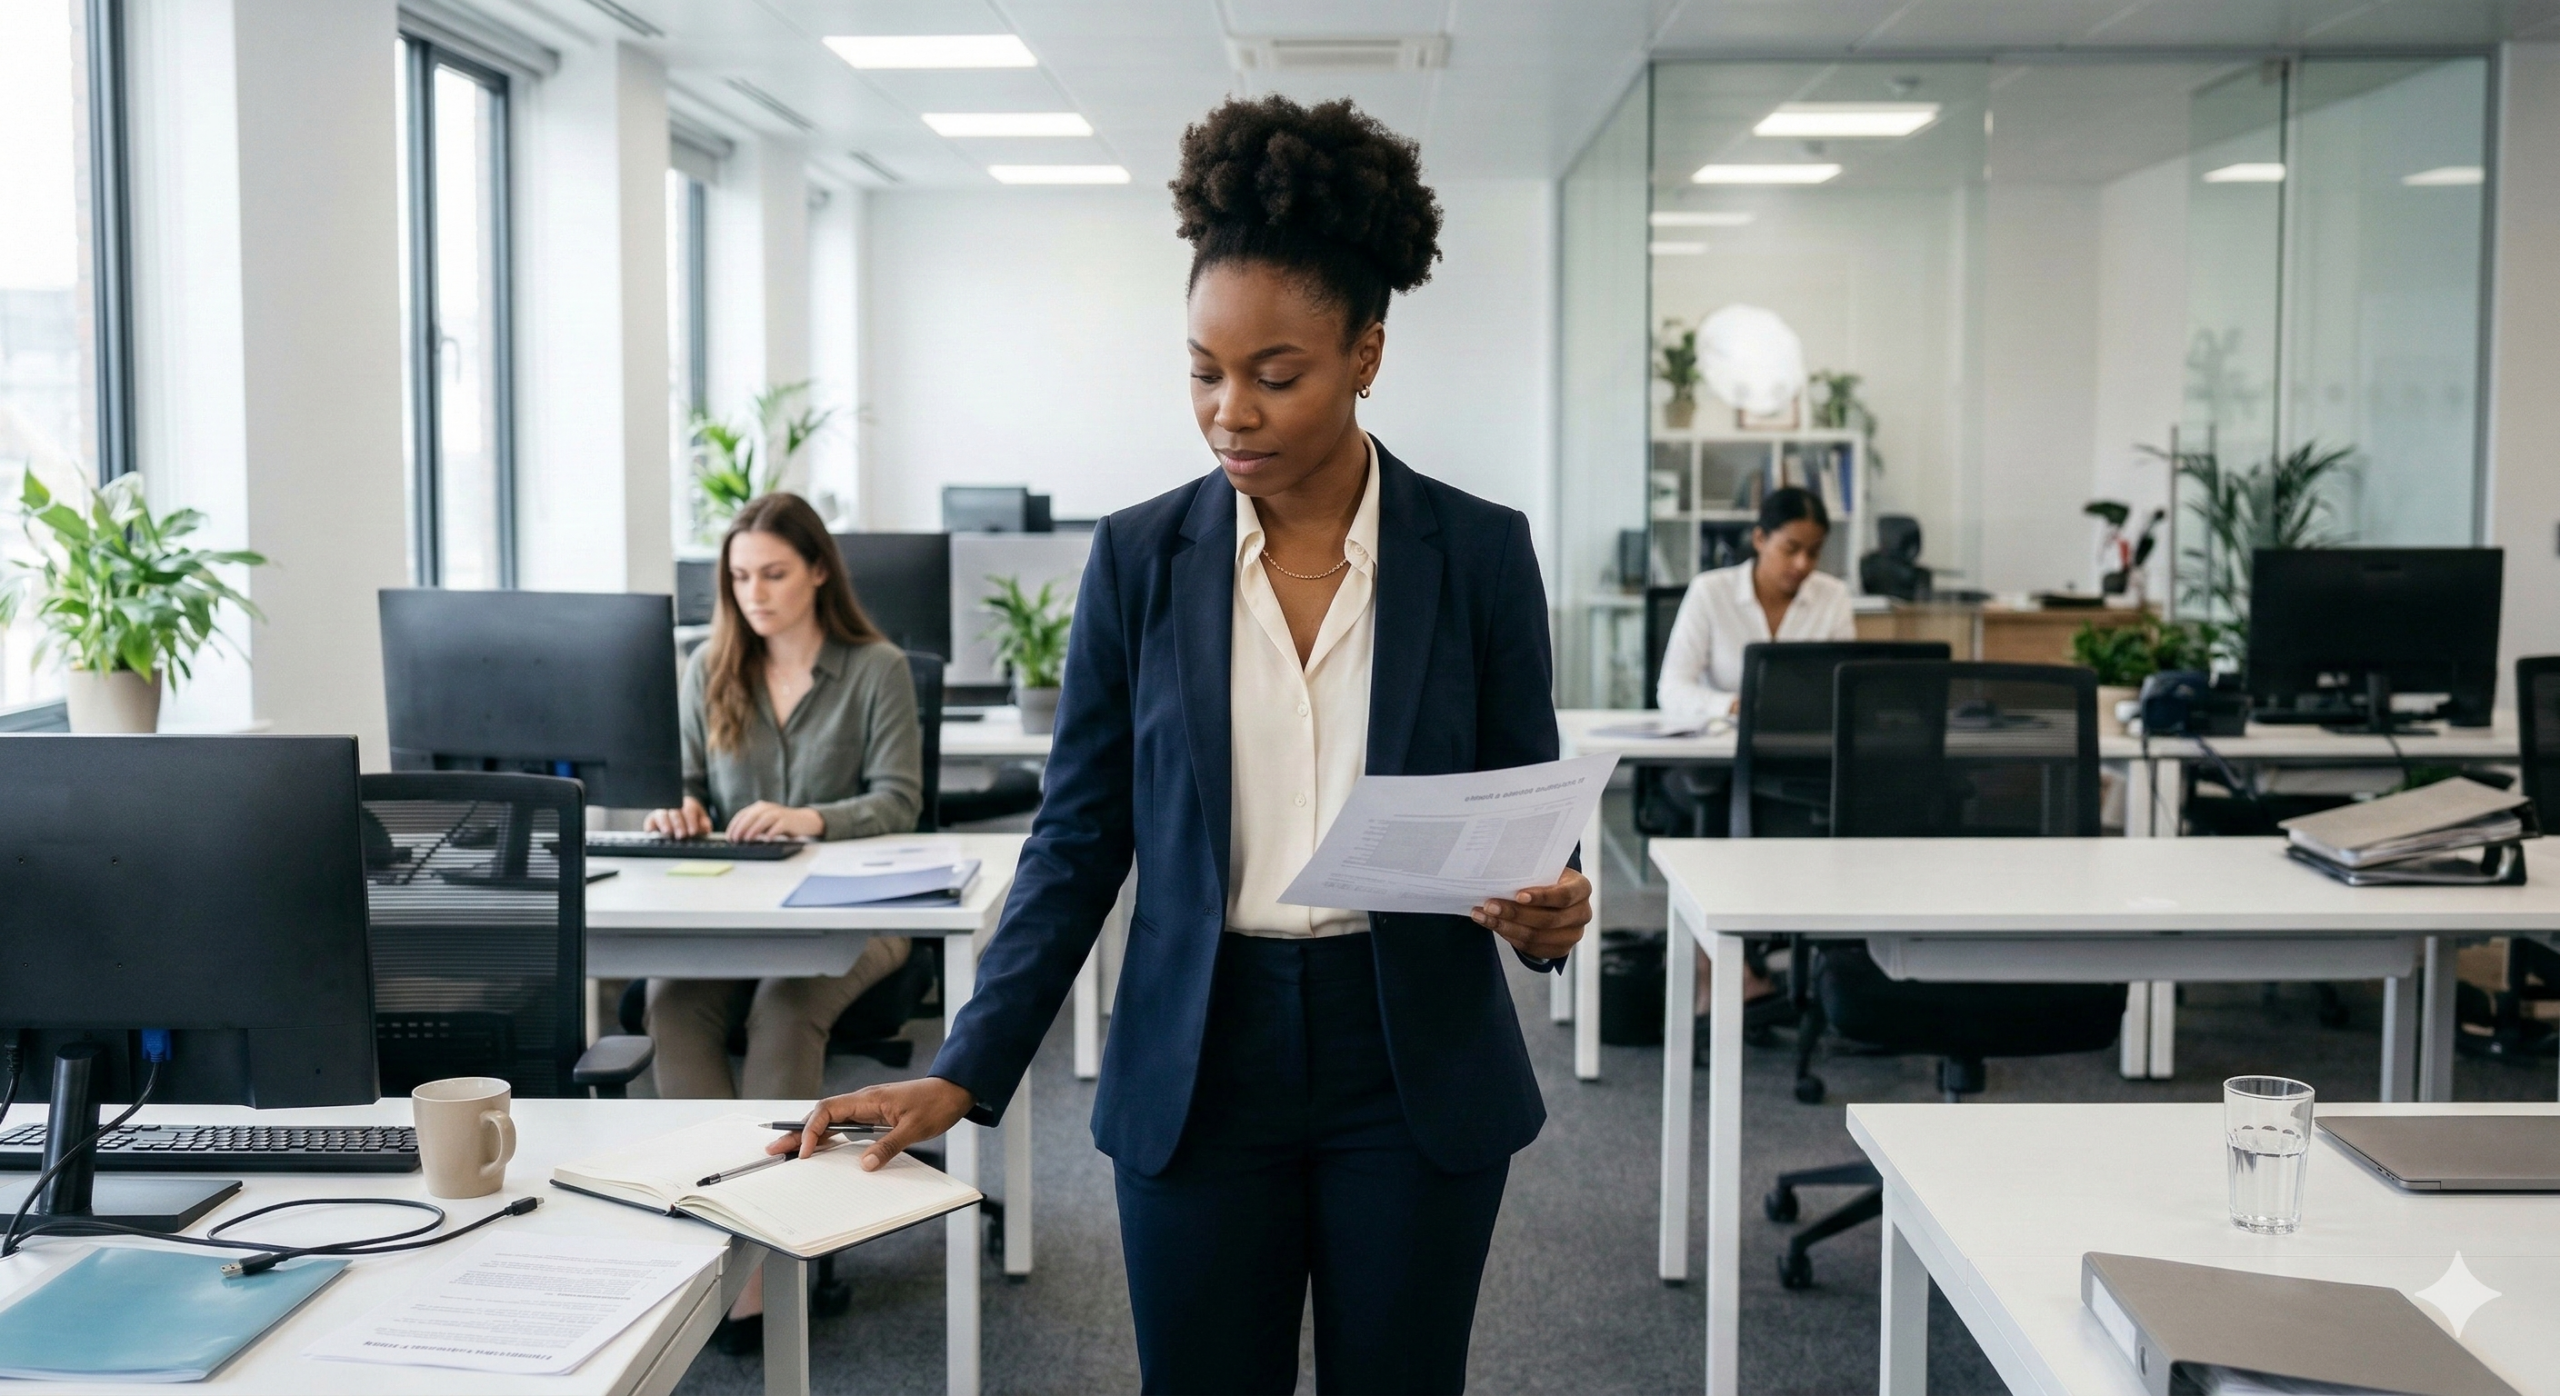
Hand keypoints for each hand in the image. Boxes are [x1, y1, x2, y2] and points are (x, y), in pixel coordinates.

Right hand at [644, 798, 711, 836]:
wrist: (682, 814)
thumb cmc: (693, 819)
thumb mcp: (701, 820)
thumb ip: (705, 823)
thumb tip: (706, 828)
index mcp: (687, 804)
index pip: (689, 810)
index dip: (691, 820)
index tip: (693, 831)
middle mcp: (673, 806)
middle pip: (674, 812)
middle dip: (678, 823)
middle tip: (682, 834)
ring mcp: (661, 812)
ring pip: (661, 815)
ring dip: (664, 823)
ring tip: (668, 832)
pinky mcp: (652, 820)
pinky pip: (649, 822)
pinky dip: (650, 827)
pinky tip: (653, 832)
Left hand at [725, 802, 822, 841]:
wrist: (803, 821)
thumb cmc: (780, 824)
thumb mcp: (764, 824)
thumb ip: (753, 827)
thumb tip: (738, 838)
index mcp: (759, 807)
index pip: (742, 814)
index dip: (734, 825)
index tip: (729, 837)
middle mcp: (767, 808)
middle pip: (751, 816)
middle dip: (741, 828)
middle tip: (735, 839)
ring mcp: (778, 813)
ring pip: (764, 819)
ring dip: (754, 829)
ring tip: (747, 839)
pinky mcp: (788, 820)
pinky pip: (779, 825)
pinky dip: (772, 832)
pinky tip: (767, 839)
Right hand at [770, 1078, 974, 1171]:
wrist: (953, 1091)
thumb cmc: (936, 1104)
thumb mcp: (914, 1129)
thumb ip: (888, 1146)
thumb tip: (865, 1165)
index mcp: (868, 1099)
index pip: (828, 1110)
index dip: (811, 1129)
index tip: (804, 1151)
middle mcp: (863, 1101)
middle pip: (822, 1115)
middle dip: (797, 1132)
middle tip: (775, 1149)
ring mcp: (867, 1107)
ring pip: (830, 1120)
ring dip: (809, 1135)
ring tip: (788, 1151)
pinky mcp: (873, 1114)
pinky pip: (844, 1124)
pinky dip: (827, 1135)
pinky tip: (818, 1147)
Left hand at [1472, 866, 1591, 961]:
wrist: (1554, 897)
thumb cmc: (1546, 878)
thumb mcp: (1545, 870)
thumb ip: (1530, 872)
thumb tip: (1498, 874)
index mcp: (1582, 888)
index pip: (1564, 896)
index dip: (1542, 897)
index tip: (1517, 895)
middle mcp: (1582, 913)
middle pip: (1547, 920)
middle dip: (1514, 913)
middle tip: (1489, 905)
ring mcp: (1573, 935)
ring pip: (1536, 937)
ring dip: (1505, 927)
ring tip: (1483, 915)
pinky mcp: (1560, 949)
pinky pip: (1531, 948)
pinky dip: (1509, 936)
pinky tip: (1493, 925)